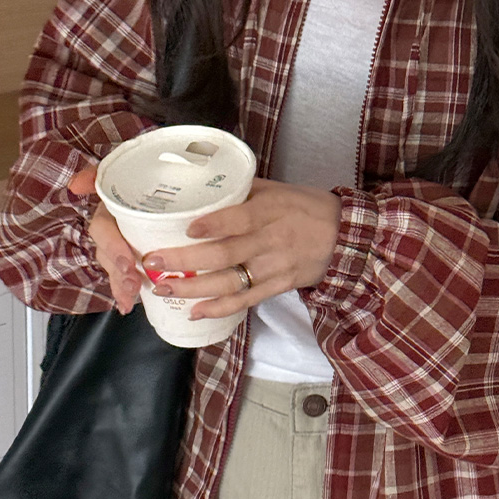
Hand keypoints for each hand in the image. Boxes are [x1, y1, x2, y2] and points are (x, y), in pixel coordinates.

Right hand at [68, 164, 140, 313]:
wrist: (157, 183)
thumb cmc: (139, 176)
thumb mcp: (121, 171)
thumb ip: (95, 175)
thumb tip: (76, 184)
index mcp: (109, 210)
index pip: (102, 229)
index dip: (112, 246)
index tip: (127, 261)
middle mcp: (111, 229)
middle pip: (108, 254)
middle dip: (119, 271)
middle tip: (133, 283)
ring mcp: (118, 245)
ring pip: (114, 268)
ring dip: (120, 285)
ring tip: (130, 298)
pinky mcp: (129, 259)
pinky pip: (122, 278)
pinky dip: (123, 293)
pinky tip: (126, 306)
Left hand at [141, 179, 341, 320]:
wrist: (345, 238)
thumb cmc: (308, 208)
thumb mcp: (279, 190)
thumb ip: (243, 191)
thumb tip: (203, 187)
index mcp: (270, 211)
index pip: (238, 219)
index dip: (212, 225)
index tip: (185, 229)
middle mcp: (270, 241)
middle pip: (223, 255)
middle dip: (185, 261)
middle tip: (153, 262)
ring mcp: (273, 268)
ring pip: (229, 282)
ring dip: (193, 289)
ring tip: (163, 288)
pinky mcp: (278, 286)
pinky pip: (245, 300)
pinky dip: (220, 309)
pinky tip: (195, 312)